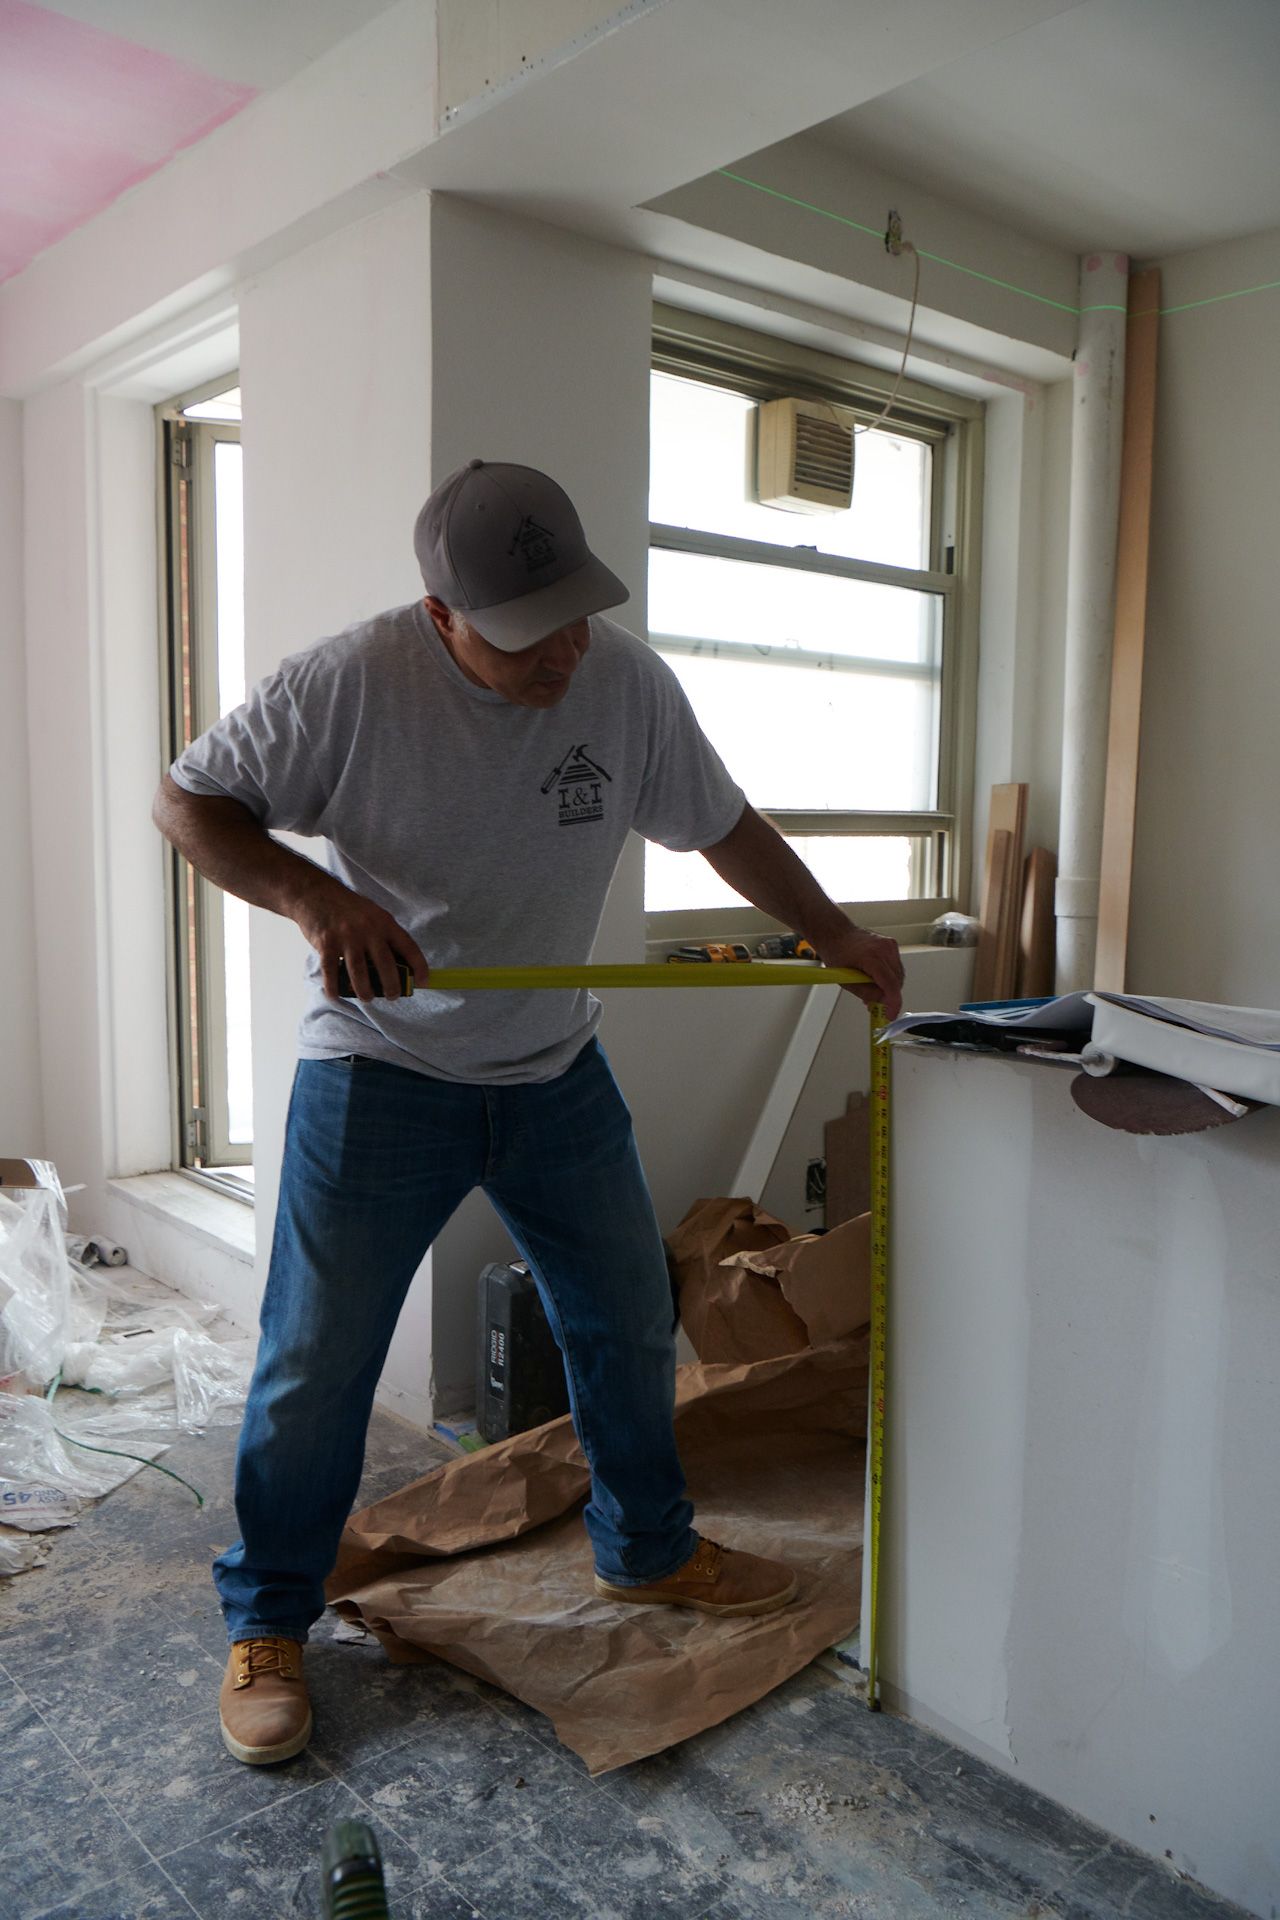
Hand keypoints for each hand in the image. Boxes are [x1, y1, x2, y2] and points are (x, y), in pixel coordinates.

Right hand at [291, 875, 428, 1002]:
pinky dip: (334, 988)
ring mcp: (347, 937)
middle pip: (385, 965)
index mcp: (384, 922)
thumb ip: (385, 935)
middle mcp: (368, 929)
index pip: (408, 947)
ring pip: (360, 973)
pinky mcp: (327, 944)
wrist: (314, 893)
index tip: (423, 981)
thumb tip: (400, 964)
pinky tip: (337, 995)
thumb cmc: (348, 907)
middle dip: (392, 986)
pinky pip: (332, 973)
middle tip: (393, 996)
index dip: (419, 966)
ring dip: (365, 991)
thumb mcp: (373, 914)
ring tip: (368, 998)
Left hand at [812, 919, 903, 1021]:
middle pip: (896, 981)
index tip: (891, 1014)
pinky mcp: (892, 945)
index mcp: (872, 957)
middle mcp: (885, 949)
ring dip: (889, 987)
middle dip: (889, 996)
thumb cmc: (837, 952)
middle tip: (877, 1005)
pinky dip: (889, 976)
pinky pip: (896, 967)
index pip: (890, 984)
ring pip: (898, 975)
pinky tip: (876, 980)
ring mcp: (890, 946)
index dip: (893, 1003)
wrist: (837, 934)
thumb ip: (865, 992)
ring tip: (872, 991)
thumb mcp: (845, 980)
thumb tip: (880, 1002)